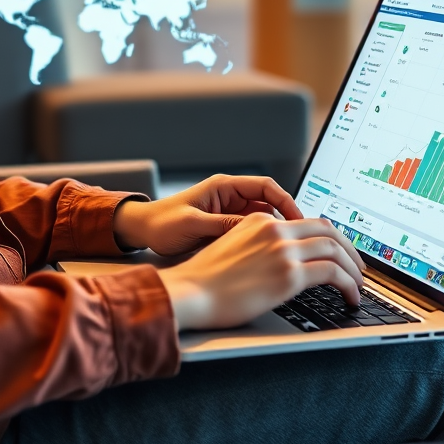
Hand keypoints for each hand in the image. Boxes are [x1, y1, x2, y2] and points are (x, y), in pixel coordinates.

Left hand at [112, 174, 301, 255]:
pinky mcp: (225, 227)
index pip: (265, 187)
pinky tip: (269, 256)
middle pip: (269, 203)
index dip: (286, 201)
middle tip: (300, 240)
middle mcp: (229, 197)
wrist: (142, 231)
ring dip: (275, 233)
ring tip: (289, 251)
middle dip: (286, 220)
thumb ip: (222, 225)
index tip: (299, 221)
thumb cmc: (162, 223)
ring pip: (263, 220)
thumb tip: (253, 230)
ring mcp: (228, 212)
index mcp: (223, 187)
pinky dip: (262, 242)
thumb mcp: (193, 224)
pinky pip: (251, 232)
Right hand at [157, 213, 364, 331]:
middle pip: (329, 230)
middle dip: (350, 250)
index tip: (341, 253)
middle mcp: (275, 229)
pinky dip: (349, 285)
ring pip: (336, 250)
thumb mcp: (234, 249)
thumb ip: (260, 246)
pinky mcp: (288, 274)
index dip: (333, 238)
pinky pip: (333, 274)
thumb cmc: (206, 280)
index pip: (310, 221)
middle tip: (359, 269)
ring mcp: (283, 250)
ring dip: (353, 270)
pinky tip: (351, 297)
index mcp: (261, 220)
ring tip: (358, 287)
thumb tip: (284, 261)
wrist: (190, 292)